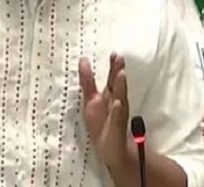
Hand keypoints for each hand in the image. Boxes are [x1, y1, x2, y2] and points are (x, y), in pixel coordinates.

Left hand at [78, 53, 136, 174]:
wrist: (113, 150)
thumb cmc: (101, 124)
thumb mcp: (89, 101)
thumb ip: (87, 81)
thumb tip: (82, 60)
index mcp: (108, 96)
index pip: (110, 78)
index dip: (112, 66)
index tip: (114, 53)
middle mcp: (115, 103)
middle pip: (117, 84)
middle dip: (117, 71)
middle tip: (118, 57)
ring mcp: (117, 115)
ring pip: (120, 97)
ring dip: (120, 86)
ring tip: (121, 74)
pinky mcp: (117, 128)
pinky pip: (118, 118)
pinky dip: (118, 110)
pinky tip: (118, 103)